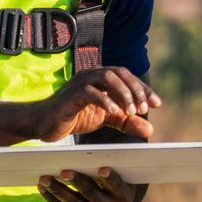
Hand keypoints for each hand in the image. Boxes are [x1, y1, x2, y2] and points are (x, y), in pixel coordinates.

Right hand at [26, 67, 160, 141]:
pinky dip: (104, 100)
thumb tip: (150, 128)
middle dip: (135, 90)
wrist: (45, 123)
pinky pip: (90, 92)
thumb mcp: (107, 120)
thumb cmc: (76, 117)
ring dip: (122, 93)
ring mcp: (80, 82)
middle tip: (143, 109)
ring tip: (130, 111)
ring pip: (106, 77)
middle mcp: (92, 74)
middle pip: (119, 73)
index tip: (157, 104)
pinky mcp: (71, 95)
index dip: (143, 88)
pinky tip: (114, 112)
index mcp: (101, 77)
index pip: (127, 76)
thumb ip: (127, 121)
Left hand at [38, 166, 140, 201]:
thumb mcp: (118, 183)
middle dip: (76, 182)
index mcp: (123, 196)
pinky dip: (53, 200)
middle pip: (91, 193)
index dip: (109, 177)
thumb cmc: (113, 192)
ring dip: (58, 190)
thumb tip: (81, 158)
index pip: (116, 184)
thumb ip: (105, 174)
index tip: (102, 169)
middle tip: (63, 172)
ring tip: (45, 179)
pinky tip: (45, 190)